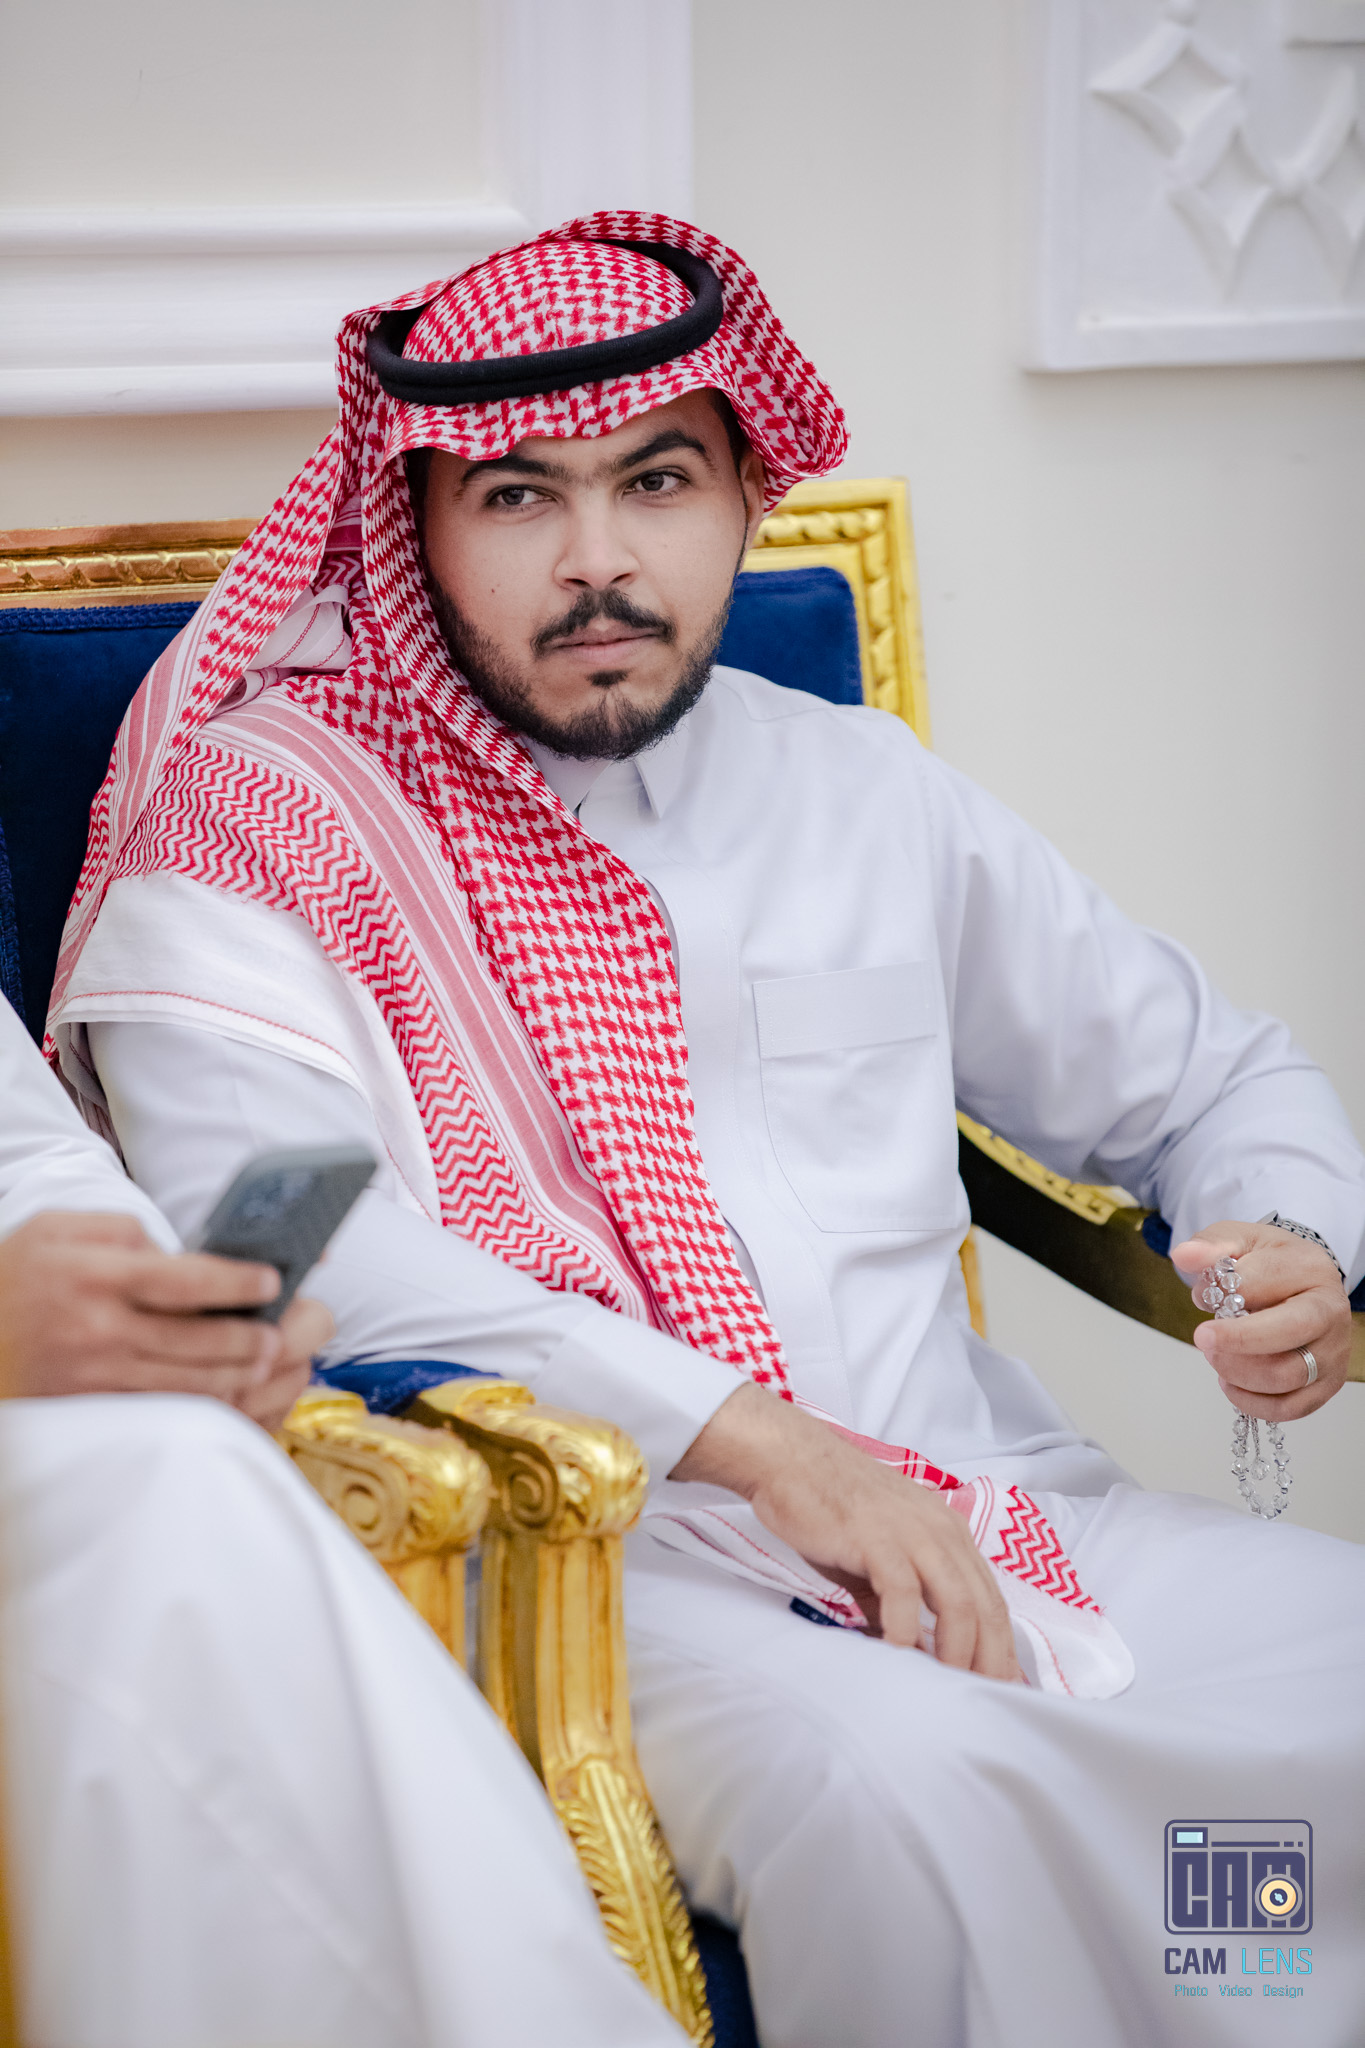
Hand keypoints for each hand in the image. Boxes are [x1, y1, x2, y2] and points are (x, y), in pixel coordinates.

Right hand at [0, 1212, 331, 1425]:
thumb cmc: (16, 1275)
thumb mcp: (57, 1230)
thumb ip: (122, 1231)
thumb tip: (178, 1252)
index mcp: (94, 1275)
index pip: (185, 1280)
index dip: (237, 1282)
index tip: (271, 1281)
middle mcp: (97, 1329)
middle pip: (196, 1339)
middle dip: (250, 1338)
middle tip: (280, 1334)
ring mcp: (93, 1376)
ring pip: (186, 1383)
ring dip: (236, 1376)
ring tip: (264, 1362)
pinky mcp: (89, 1409)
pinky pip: (158, 1410)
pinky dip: (199, 1405)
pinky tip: (224, 1395)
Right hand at [671, 1382, 1020, 1680]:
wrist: (790, 1458)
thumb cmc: (829, 1505)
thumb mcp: (875, 1553)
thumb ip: (895, 1597)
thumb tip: (903, 1647)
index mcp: (949, 1533)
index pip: (990, 1599)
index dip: (1001, 1647)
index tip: (1000, 1687)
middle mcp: (942, 1531)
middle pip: (985, 1607)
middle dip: (990, 1662)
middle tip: (985, 1705)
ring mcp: (913, 1532)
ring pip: (957, 1603)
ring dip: (957, 1654)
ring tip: (948, 1693)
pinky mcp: (878, 1537)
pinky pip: (904, 1592)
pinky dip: (906, 1631)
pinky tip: (900, 1658)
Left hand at [1172, 1219, 1350, 1421]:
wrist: (1300, 1281)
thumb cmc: (1267, 1262)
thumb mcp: (1238, 1240)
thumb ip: (1211, 1246)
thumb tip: (1184, 1255)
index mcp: (1310, 1268)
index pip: (1265, 1281)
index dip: (1225, 1291)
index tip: (1202, 1293)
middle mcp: (1330, 1310)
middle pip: (1288, 1333)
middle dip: (1236, 1340)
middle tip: (1202, 1338)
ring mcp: (1333, 1350)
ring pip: (1287, 1376)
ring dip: (1238, 1371)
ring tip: (1215, 1357)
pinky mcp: (1327, 1383)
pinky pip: (1291, 1407)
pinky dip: (1252, 1402)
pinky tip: (1230, 1383)